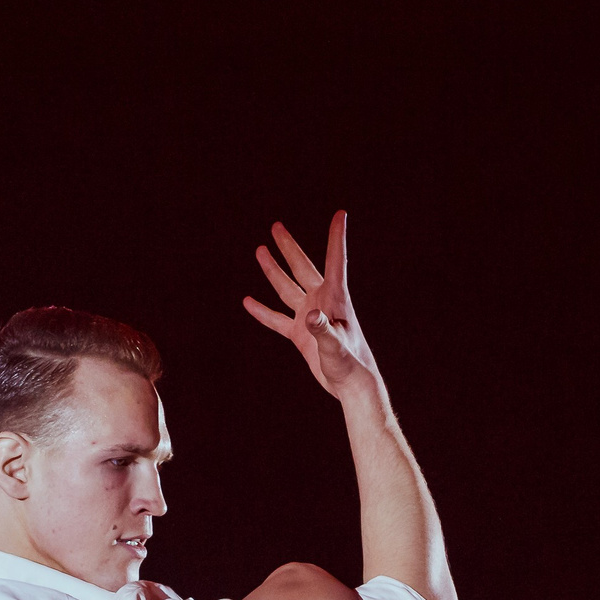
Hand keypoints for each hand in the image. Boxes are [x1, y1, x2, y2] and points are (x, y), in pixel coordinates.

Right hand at [243, 211, 382, 401]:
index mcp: (335, 299)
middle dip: (289, 247)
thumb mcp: (336, 346)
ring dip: (273, 271)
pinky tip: (249, 302)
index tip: (340, 214)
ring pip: (287, 288)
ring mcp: (309, 317)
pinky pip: (277, 319)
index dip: (337, 237)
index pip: (335, 261)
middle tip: (276, 227)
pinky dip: (263, 312)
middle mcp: (321, 302)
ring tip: (260, 251)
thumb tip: (310, 316)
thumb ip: (324, 330)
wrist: (350, 384)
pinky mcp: (300, 335)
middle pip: (302, 268)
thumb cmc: (351, 363)